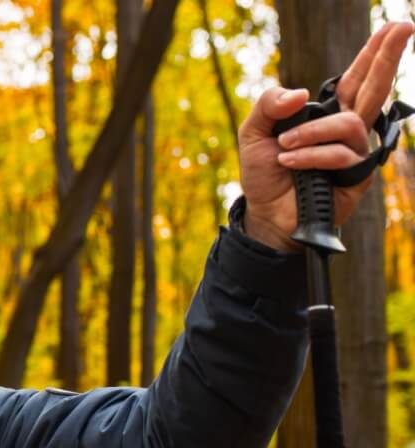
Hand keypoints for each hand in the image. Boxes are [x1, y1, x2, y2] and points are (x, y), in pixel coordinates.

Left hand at [238, 21, 413, 251]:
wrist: (265, 213)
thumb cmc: (265, 171)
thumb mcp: (254, 132)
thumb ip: (269, 105)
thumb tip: (299, 92)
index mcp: (327, 113)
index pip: (354, 79)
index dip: (374, 54)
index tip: (395, 27)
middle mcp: (347, 129)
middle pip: (374, 89)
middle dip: (388, 58)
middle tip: (405, 27)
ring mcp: (355, 151)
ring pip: (349, 124)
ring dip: (311, 133)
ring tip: (283, 146)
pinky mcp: (357, 176)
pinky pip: (340, 154)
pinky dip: (310, 156)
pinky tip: (290, 162)